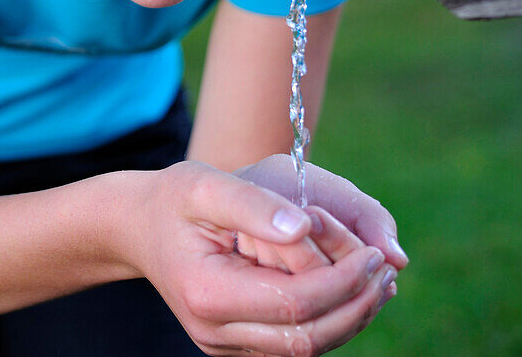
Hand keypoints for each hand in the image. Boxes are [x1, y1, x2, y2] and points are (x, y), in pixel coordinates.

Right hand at [116, 161, 395, 355]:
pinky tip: (348, 290)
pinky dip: (328, 321)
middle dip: (356, 305)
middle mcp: (214, 331)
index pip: (295, 303)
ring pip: (305, 348)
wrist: (138, 227)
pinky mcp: (235, 344)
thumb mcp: (205, 185)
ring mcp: (223, 344)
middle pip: (307, 338)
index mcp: (207, 293)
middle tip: (386, 269)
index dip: (343, 282)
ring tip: (378, 280)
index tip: (373, 253)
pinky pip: (293, 342)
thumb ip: (253, 204)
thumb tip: (305, 228)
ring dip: (349, 317)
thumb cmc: (174, 200)